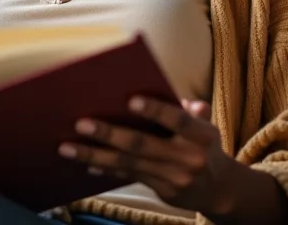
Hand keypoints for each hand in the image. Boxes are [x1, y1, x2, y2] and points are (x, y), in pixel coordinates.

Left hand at [58, 97, 238, 216]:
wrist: (220, 188)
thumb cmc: (204, 143)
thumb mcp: (205, 124)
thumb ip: (189, 110)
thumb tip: (176, 96)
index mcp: (201, 134)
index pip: (177, 118)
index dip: (154, 109)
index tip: (129, 100)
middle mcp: (189, 157)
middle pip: (143, 144)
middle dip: (109, 133)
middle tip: (81, 122)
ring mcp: (174, 177)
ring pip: (128, 163)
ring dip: (95, 155)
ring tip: (67, 147)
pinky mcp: (161, 190)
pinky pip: (128, 176)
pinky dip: (106, 169)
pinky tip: (85, 164)